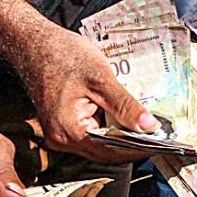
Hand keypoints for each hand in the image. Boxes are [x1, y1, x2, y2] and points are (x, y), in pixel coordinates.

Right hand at [21, 27, 159, 162]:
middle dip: (134, 145)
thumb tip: (148, 126)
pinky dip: (111, 128)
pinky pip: (93, 134)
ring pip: (101, 145)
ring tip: (147, 125)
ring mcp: (61, 134)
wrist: (33, 43)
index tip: (163, 143)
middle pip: (107, 152)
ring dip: (123, 137)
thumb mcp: (100, 78)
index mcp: (68, 131)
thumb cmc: (60, 55)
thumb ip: (125, 106)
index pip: (112, 151)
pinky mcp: (64, 125)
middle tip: (160, 135)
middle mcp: (62, 139)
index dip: (140, 148)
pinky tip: (126, 117)